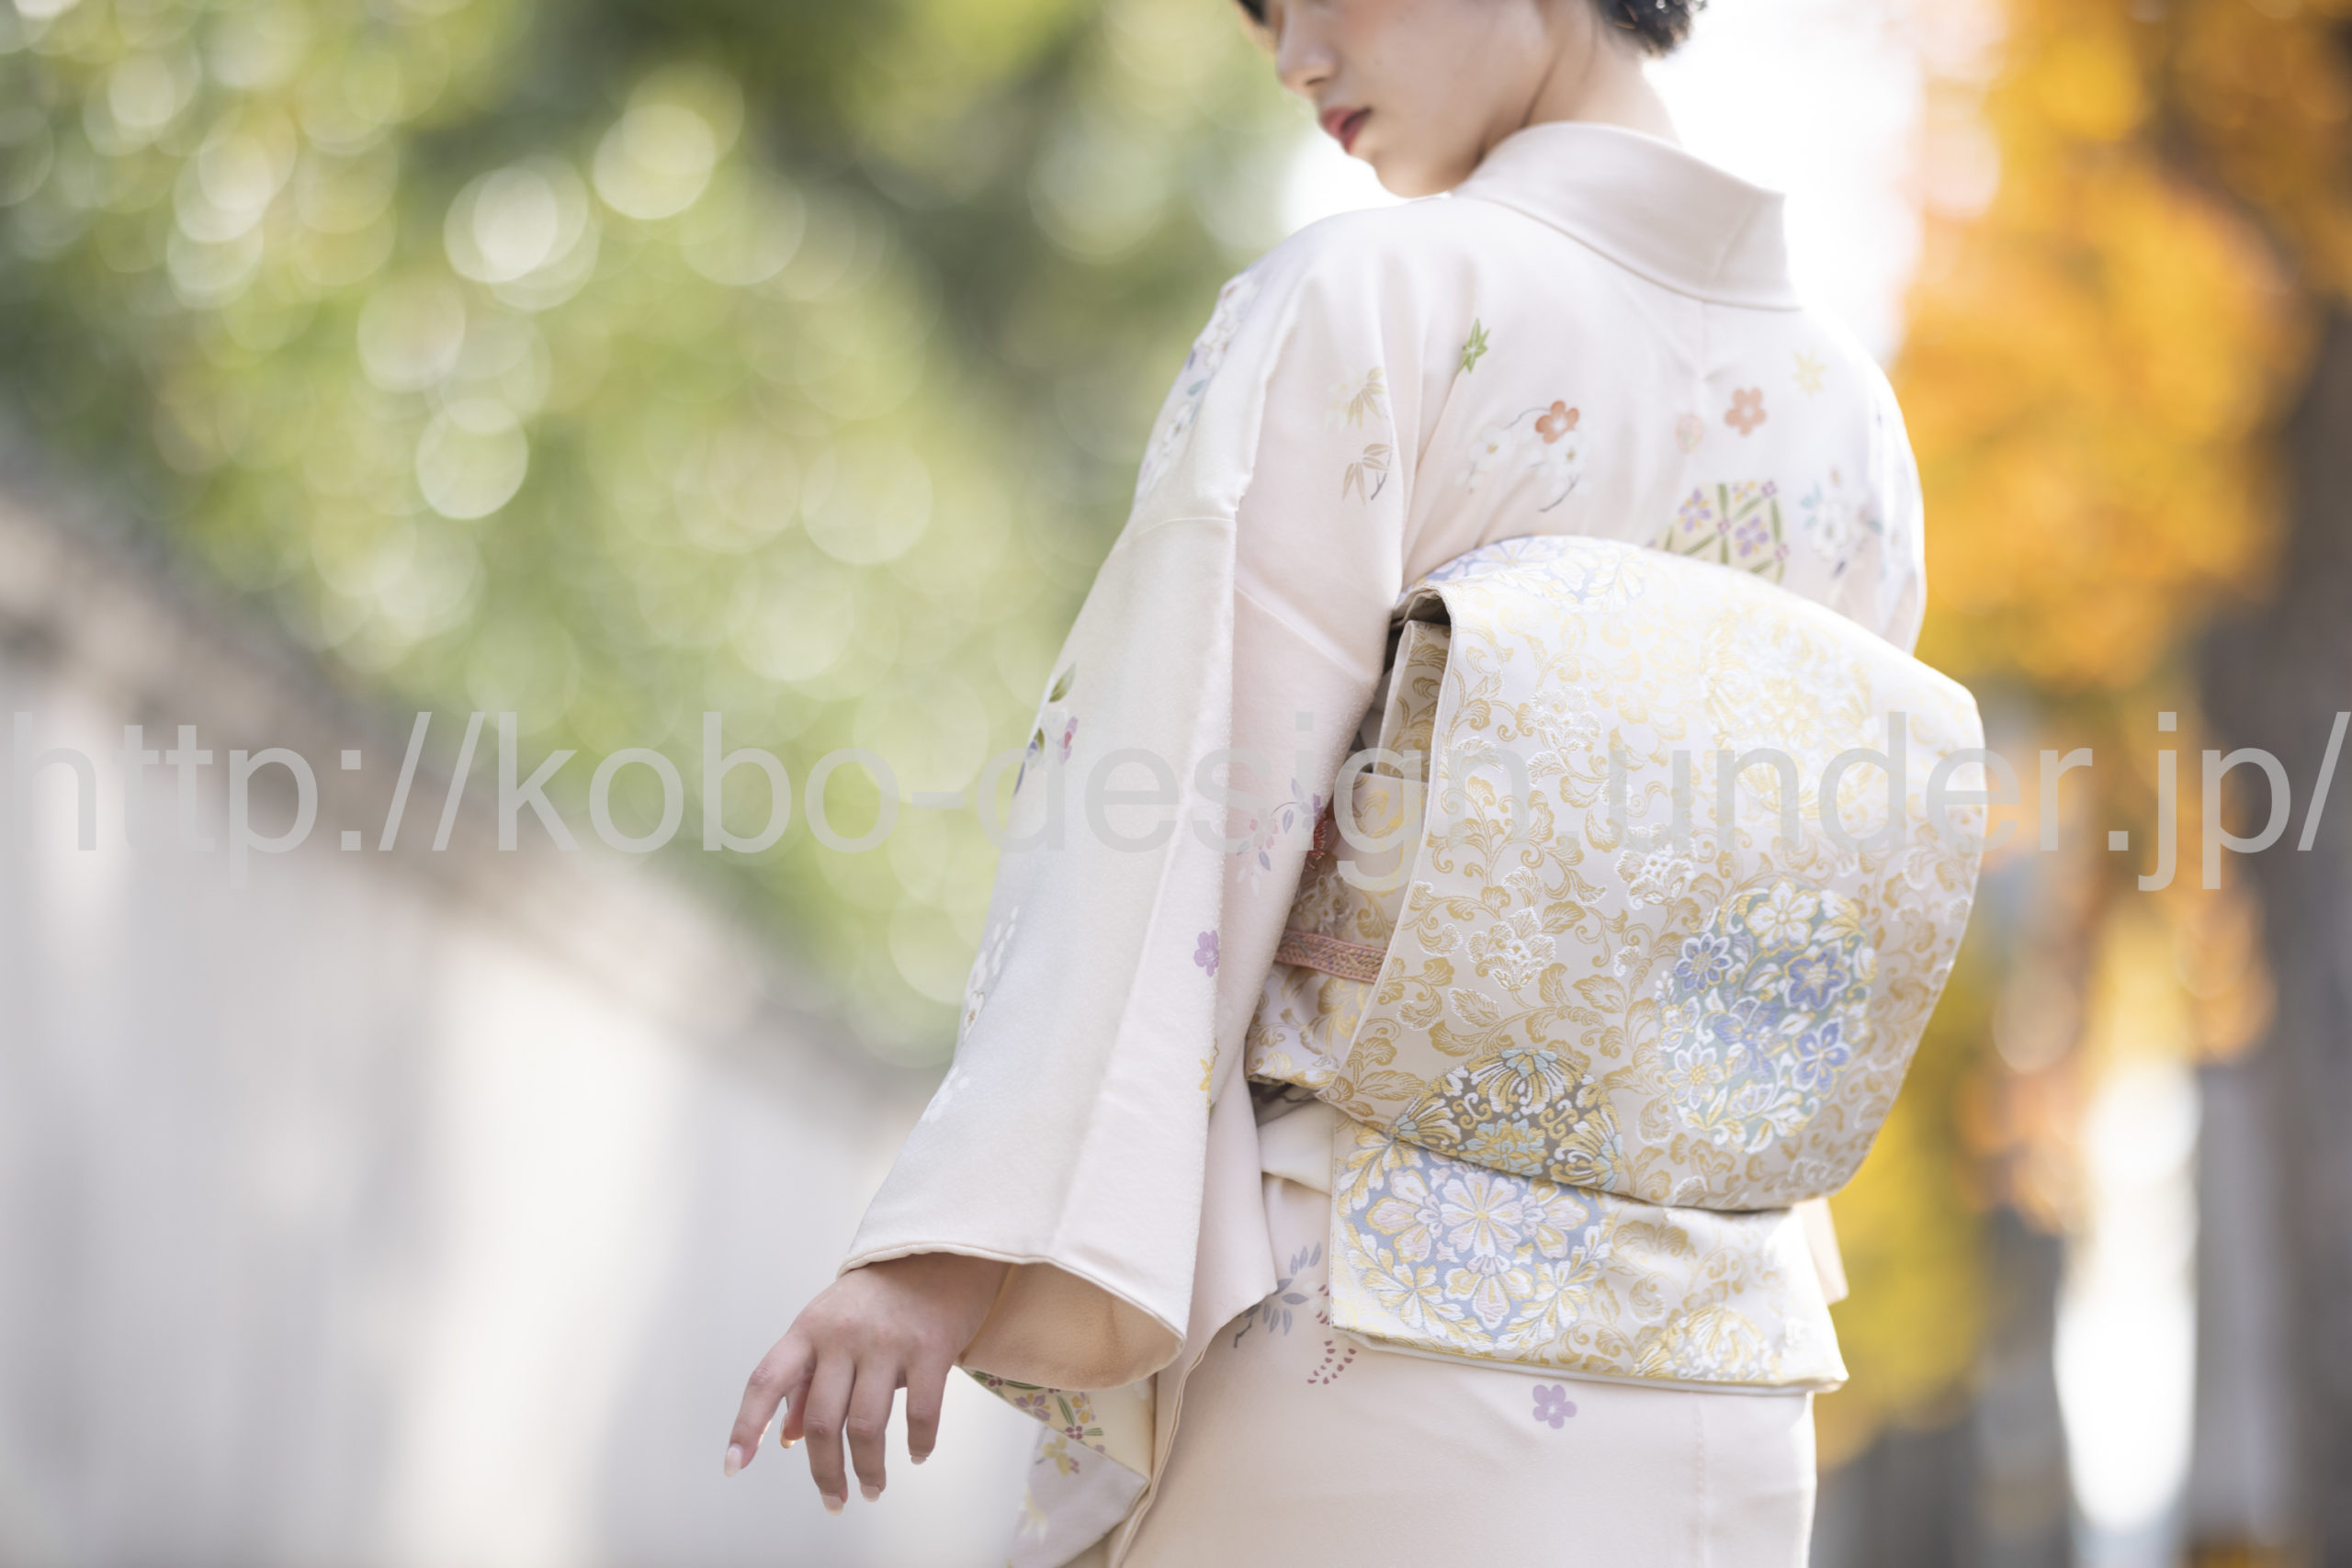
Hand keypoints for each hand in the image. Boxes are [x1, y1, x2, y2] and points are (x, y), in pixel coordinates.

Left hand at [725, 1252, 1009, 1511]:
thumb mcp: (829, 1325)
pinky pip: (920, 1412)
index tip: (734, 1466)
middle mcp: (843, 1335)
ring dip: (869, 1470)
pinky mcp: (931, 1347)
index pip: (767, 1380)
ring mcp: (888, 1342)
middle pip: (824, 1422)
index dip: (745, 1426)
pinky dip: (919, 1444)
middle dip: (826, 1473)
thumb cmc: (878, 1294)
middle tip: (835, 1500)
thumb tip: (787, 1438)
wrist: (940, 1248)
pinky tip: (917, 1455)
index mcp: (809, 1329)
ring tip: (872, 1489)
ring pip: (868, 1426)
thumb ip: (807, 1380)